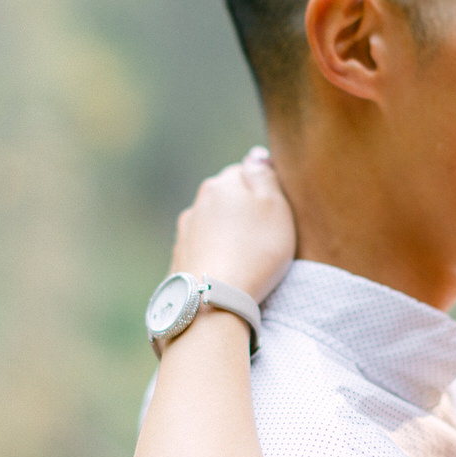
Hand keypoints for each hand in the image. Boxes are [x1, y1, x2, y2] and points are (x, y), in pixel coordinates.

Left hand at [170, 147, 295, 302]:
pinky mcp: (179, 258)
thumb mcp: (276, 207)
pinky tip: (227, 271)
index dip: (263, 191)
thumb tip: (254, 157)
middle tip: (264, 238)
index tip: (275, 214)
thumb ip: (265, 176)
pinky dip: (215, 255)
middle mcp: (198, 203)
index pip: (245, 172)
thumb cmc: (255, 252)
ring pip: (213, 224)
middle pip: (226, 199)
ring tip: (245, 259)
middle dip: (242, 212)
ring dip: (227, 235)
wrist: (213, 299)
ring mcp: (185, 231)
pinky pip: (203, 249)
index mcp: (222, 184)